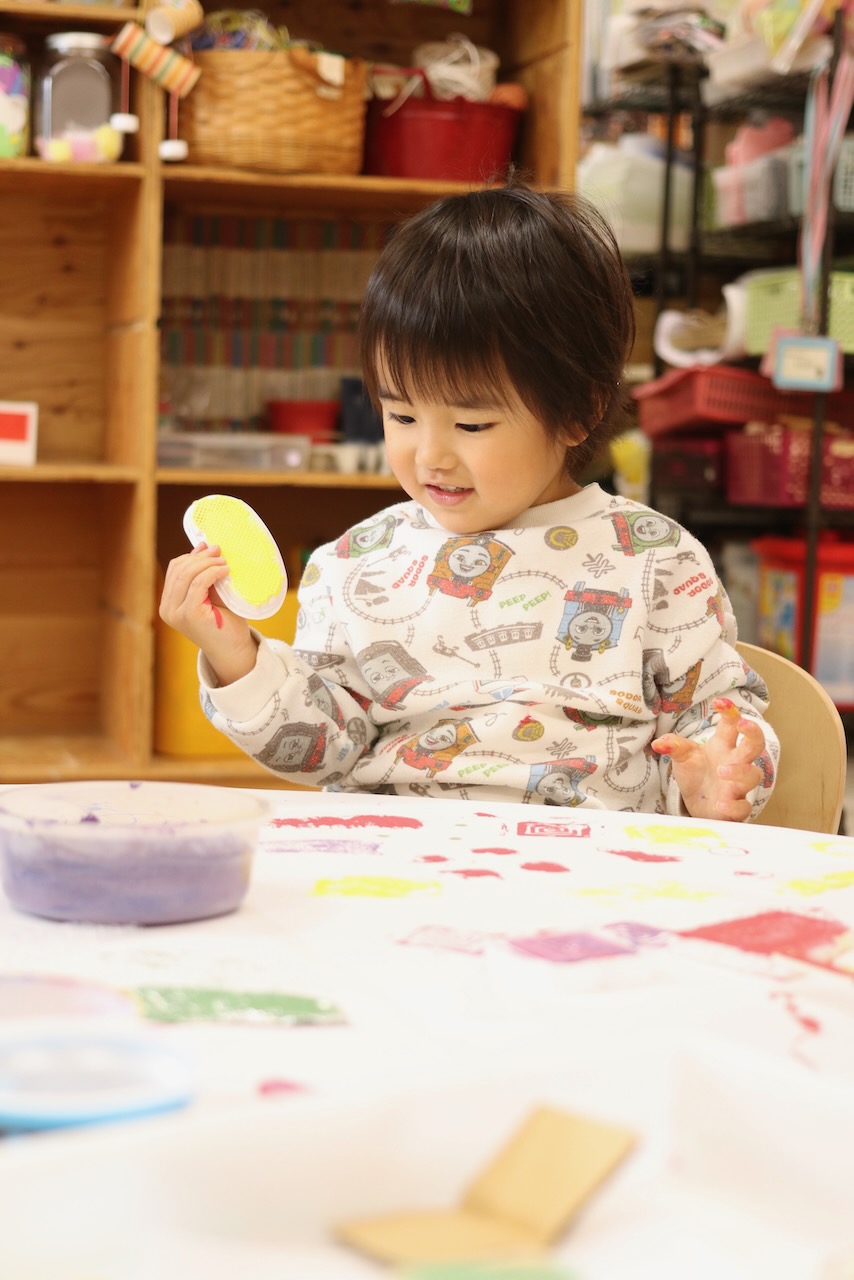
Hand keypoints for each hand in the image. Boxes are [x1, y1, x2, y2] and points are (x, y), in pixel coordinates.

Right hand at [159, 543, 257, 684]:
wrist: (233, 650)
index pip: (175, 570)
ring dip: (207, 563)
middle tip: (219, 551)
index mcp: (169, 603)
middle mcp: (168, 609)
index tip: (210, 549)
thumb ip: (204, 574)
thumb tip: (203, 545)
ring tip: (224, 562)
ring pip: (186, 575)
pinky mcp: (189, 615)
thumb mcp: (212, 593)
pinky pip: (197, 584)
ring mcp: (176, 613)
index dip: (192, 556)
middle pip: (179, 570)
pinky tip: (225, 571)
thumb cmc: (225, 622)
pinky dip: (212, 573)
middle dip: (200, 557)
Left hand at [652, 697, 765, 822]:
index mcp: (723, 745)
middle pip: (754, 744)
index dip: (729, 711)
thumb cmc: (695, 774)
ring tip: (721, 771)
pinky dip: (733, 806)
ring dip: (740, 772)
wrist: (696, 803)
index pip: (731, 724)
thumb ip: (674, 746)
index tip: (719, 701)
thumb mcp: (683, 756)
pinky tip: (719, 804)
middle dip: (753, 733)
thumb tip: (658, 743)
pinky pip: (743, 807)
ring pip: (752, 775)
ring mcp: (738, 785)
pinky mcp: (735, 807)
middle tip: (743, 724)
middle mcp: (735, 762)